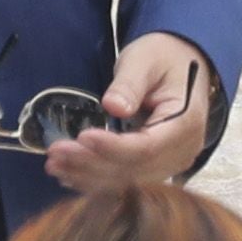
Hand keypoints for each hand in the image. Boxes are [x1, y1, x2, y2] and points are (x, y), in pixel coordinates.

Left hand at [44, 33, 215, 196]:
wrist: (182, 63)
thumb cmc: (163, 58)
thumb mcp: (144, 60)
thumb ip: (129, 83)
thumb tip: (113, 106)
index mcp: (186, 122)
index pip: (147, 147)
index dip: (112, 147)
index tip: (82, 137)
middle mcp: (183, 151)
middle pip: (135, 170)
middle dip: (91, 164)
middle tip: (56, 154)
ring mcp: (172, 163)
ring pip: (128, 182)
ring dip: (89, 176)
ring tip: (55, 165)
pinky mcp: (158, 167)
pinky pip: (128, 181)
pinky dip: (97, 180)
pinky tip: (70, 175)